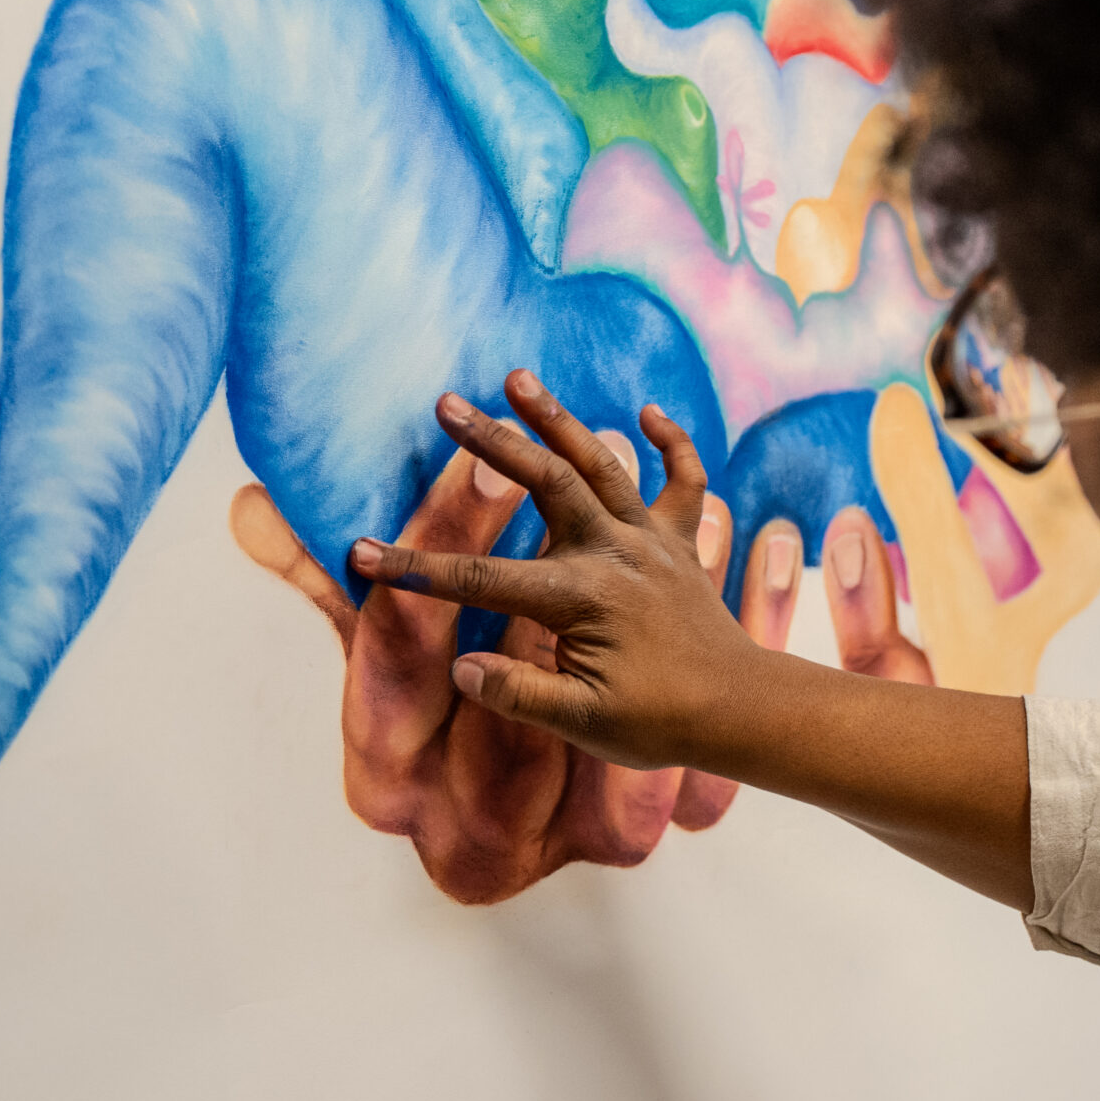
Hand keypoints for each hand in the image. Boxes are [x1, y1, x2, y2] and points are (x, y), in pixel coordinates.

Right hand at [232, 403, 771, 902]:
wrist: (742, 712)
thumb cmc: (659, 723)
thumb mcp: (581, 722)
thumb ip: (519, 692)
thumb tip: (461, 667)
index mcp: (580, 598)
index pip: (478, 582)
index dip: (413, 570)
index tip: (357, 554)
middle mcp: (614, 554)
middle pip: (546, 482)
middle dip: (491, 441)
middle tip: (446, 403)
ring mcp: (651, 541)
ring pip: (602, 464)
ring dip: (558, 419)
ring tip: (516, 377)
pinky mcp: (681, 543)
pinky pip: (684, 481)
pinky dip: (671, 443)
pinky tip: (648, 411)